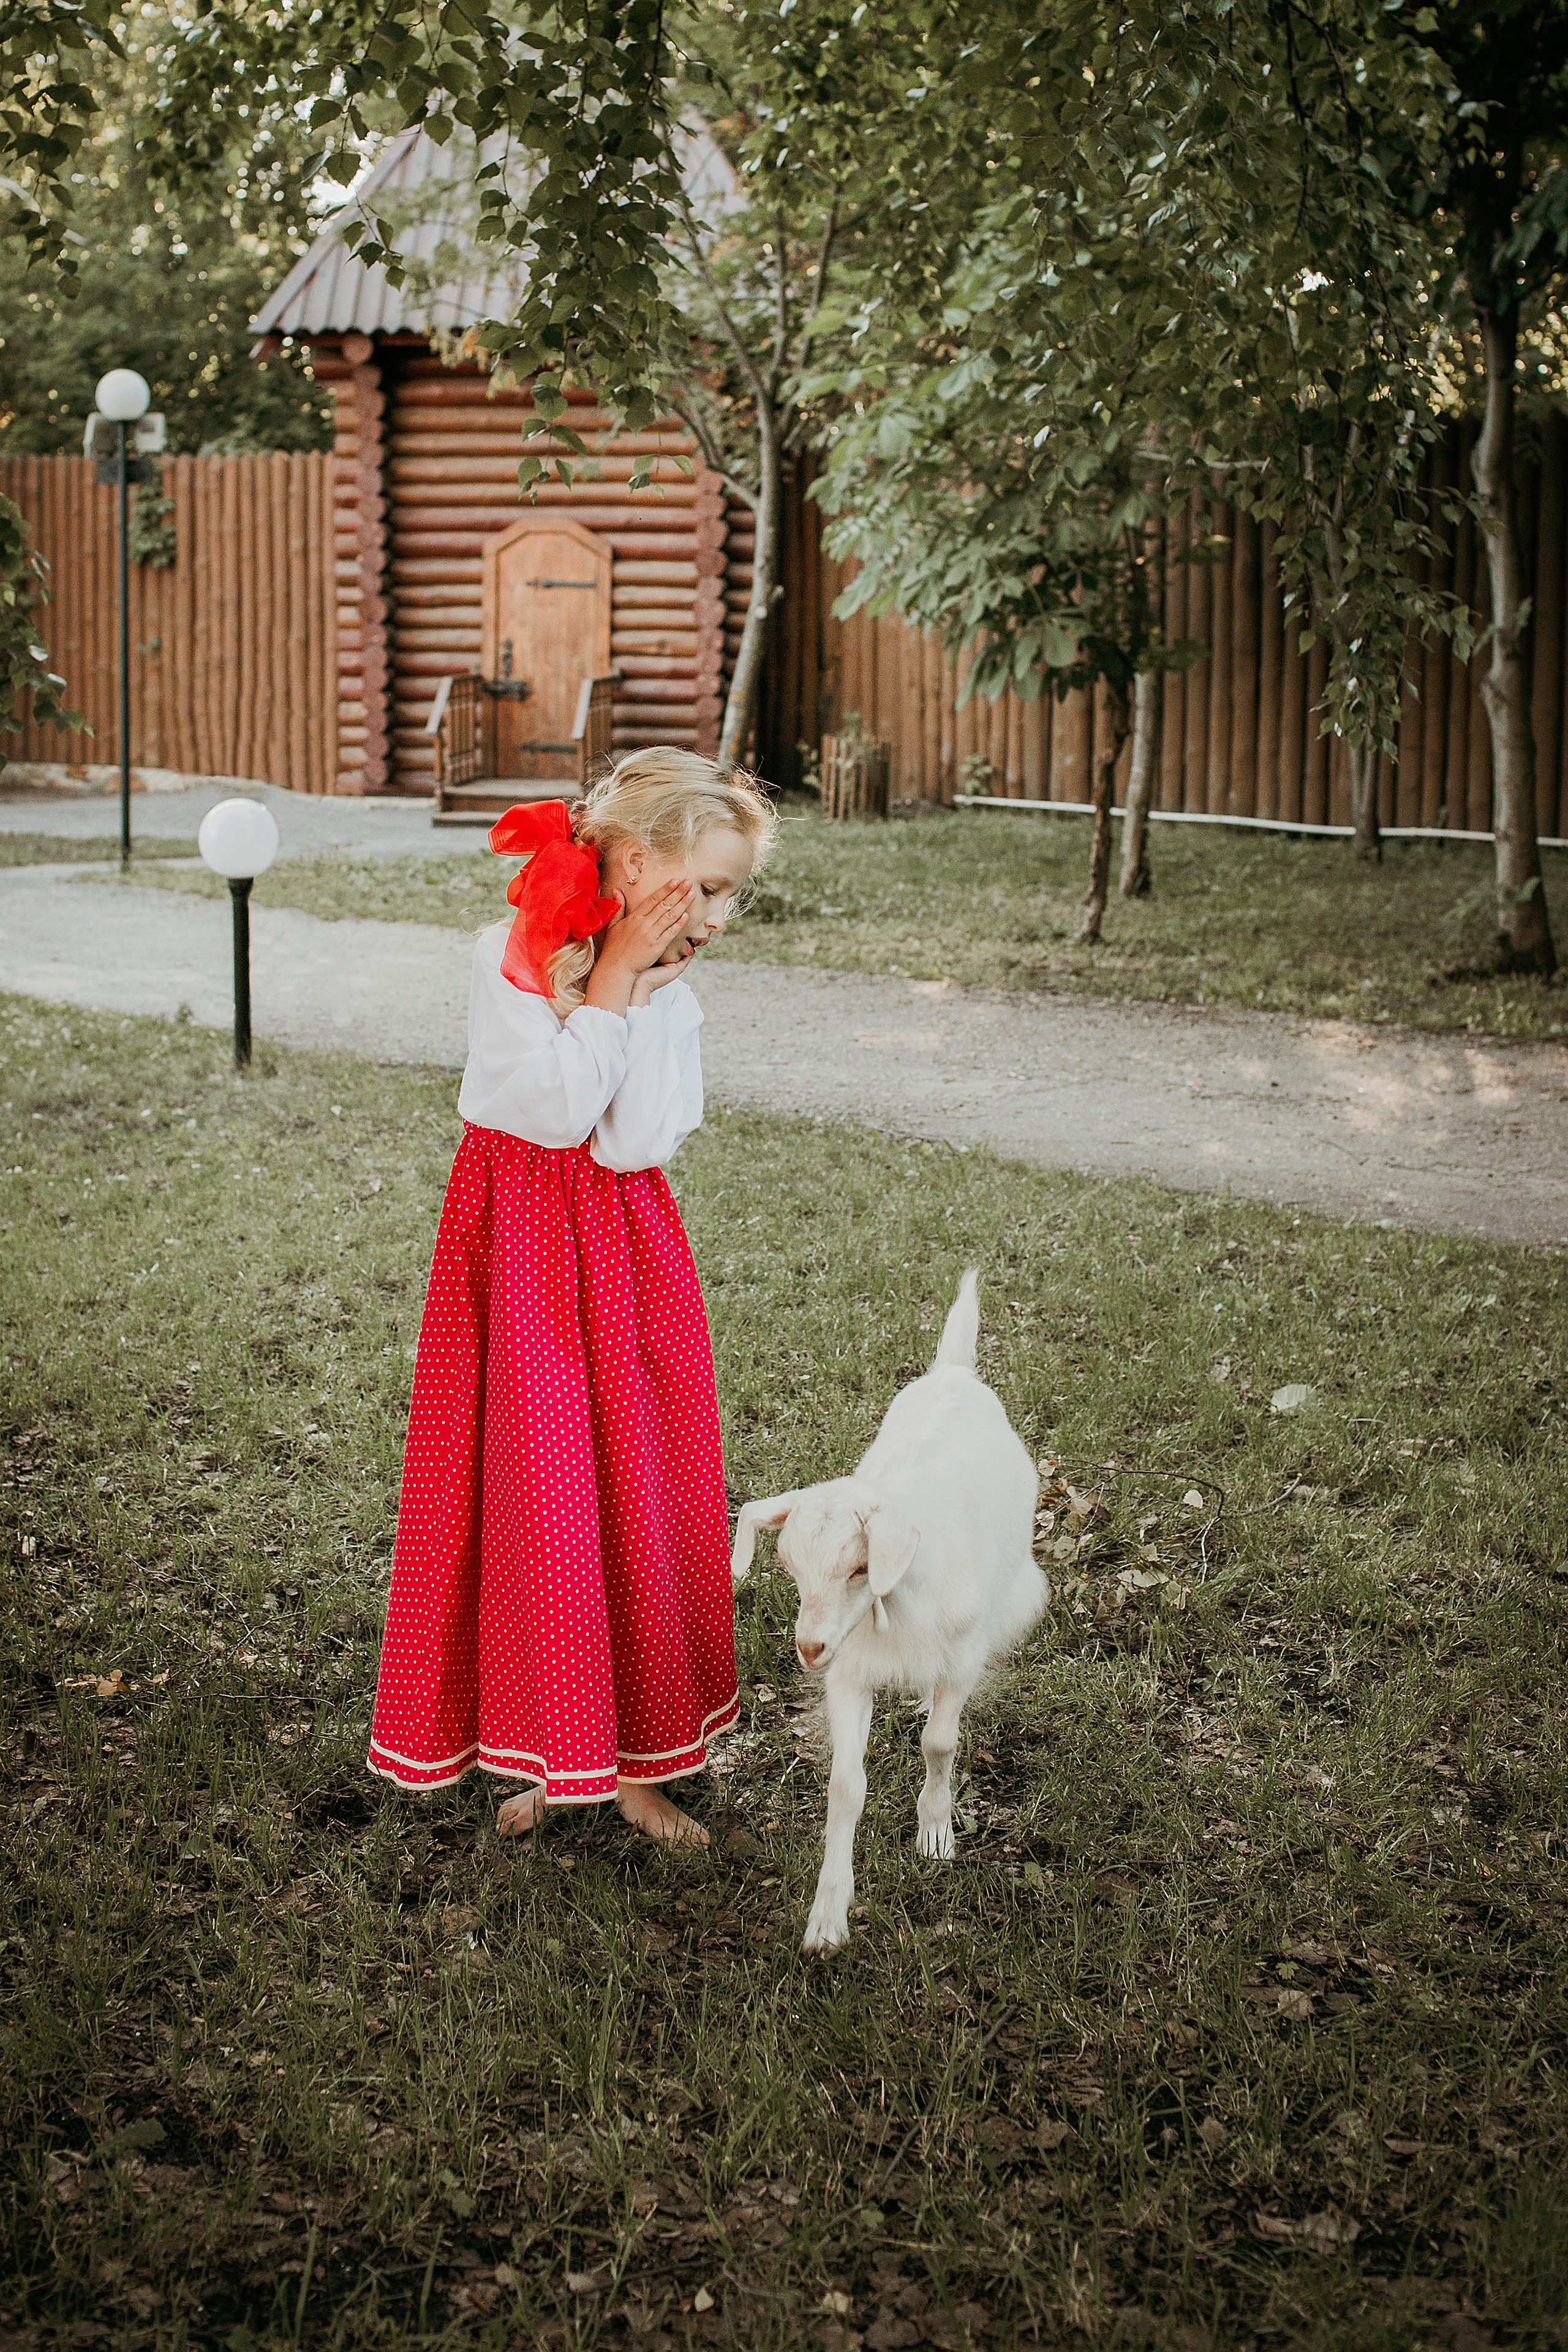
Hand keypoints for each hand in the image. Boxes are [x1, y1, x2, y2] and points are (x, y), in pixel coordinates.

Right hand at [585, 880, 694, 1014]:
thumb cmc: (613, 949)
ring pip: (669, 916)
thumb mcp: (612, 925)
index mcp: (634, 918)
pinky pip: (669, 933)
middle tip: (689, 882)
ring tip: (692, 894)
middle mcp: (643, 924)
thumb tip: (616, 890)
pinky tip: (687, 915)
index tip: (675, 880)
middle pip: (664, 904)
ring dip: (682, 904)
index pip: (652, 899)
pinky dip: (678, 924)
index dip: (665, 889)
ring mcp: (650, 935)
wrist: (615, 968)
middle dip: (677, 892)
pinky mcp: (656, 947)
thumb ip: (618, 907)